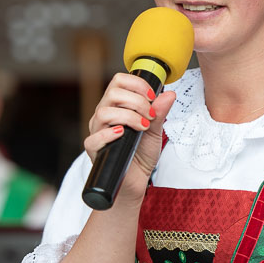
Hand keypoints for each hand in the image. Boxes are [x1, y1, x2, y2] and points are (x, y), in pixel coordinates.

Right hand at [84, 73, 175, 200]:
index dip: (136, 83)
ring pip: (103, 113)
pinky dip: (109, 134)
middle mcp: (104, 116)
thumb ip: (160, 112)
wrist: (136, 180)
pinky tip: (123, 134)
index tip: (152, 96)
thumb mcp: (155, 130)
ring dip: (128, 116)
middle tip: (150, 115)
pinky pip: (94, 138)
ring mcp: (97, 132)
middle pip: (112, 93)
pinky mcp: (94, 150)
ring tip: (143, 127)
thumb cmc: (141, 154)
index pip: (118, 82)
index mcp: (116, 106)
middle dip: (136, 101)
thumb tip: (169, 94)